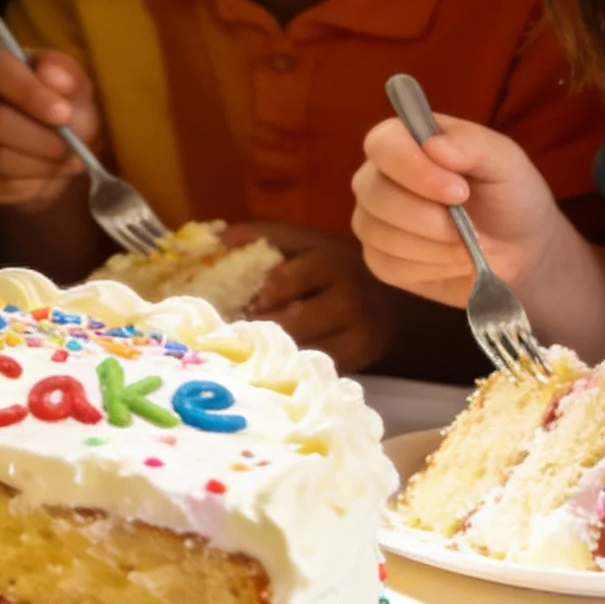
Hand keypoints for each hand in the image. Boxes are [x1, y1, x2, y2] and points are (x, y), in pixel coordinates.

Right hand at [0, 41, 102, 206]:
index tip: (64, 115)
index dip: (28, 92)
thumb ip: (66, 73)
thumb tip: (49, 73)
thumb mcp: (71, 83)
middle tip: (71, 151)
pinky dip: (24, 186)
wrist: (39, 141)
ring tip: (62, 165)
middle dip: (39, 139)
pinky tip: (41, 177)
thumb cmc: (54, 102)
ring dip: (36, 166)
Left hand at [235, 221, 394, 371]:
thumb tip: (217, 239)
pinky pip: (317, 368)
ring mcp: (360, 334)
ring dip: (274, 350)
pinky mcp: (362, 360)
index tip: (243, 304)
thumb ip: (262, 235)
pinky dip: (295, 365)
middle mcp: (350, 299)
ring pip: (302, 350)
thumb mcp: (302, 241)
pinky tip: (282, 360)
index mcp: (330, 263)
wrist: (387, 293)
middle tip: (240, 332)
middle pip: (291, 324)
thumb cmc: (331, 263)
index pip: (282, 283)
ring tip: (256, 346)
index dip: (256, 296)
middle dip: (260, 328)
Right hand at [351, 114, 566, 304]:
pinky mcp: (378, 259)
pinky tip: (451, 261)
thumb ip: (473, 144)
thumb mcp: (506, 163)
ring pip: (379, 233)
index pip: (382, 144)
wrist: (521, 250)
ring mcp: (373, 219)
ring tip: (467, 246)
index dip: (412, 168)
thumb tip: (433, 145)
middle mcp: (378, 177)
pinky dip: (428, 268)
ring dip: (434, 246)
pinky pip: (385, 265)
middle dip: (429, 217)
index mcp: (405, 142)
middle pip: (374, 193)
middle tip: (471, 228)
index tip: (458, 191)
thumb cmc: (510, 197)